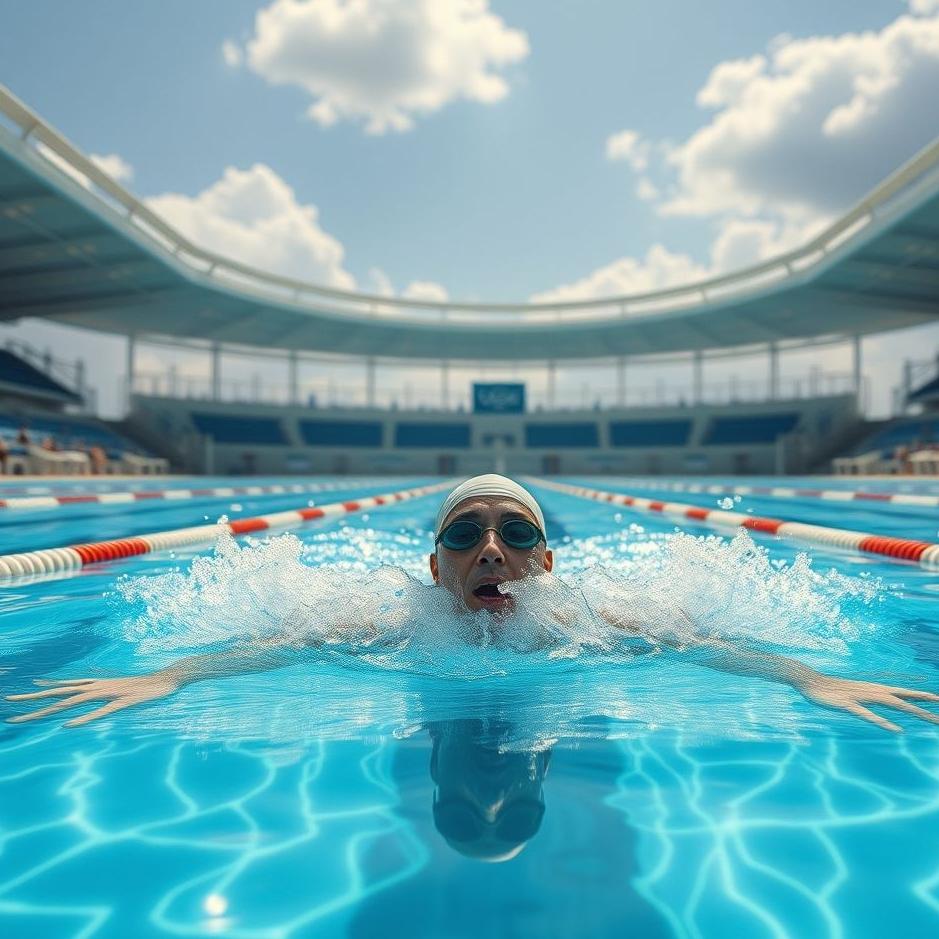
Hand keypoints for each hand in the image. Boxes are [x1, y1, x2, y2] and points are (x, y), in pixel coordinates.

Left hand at [5, 673, 180, 726]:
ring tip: (28, 718)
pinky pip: (100, 712)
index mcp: (96, 684)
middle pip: (60, 693)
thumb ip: (103, 693)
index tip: (19, 694)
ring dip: (49, 710)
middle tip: (9, 703)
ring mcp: (109, 694)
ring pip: (73, 702)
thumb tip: (89, 699)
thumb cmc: (144, 687)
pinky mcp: (123, 703)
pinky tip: (69, 725)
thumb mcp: (119, 689)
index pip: (63, 686)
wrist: (168, 679)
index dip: (41, 690)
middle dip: (34, 700)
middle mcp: (97, 687)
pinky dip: (83, 719)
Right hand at [797, 674, 938, 732]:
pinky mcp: (848, 705)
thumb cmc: (831, 689)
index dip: (922, 696)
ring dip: (913, 712)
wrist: (809, 681)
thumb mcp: (854, 694)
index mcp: (873, 689)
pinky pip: (868, 715)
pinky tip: (897, 730)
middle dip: (925, 707)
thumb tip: (878, 704)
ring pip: (892, 705)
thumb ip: (868, 699)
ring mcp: (861, 697)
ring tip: (932, 719)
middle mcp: (872, 691)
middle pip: (904, 699)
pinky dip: (884, 722)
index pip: (903, 692)